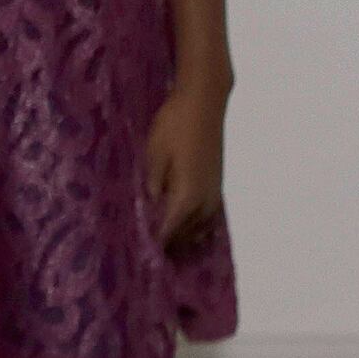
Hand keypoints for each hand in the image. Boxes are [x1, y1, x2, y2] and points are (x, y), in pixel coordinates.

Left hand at [144, 82, 227, 249]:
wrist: (204, 102)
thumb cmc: (174, 125)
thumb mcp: (154, 154)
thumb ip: (153, 186)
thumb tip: (150, 209)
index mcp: (187, 197)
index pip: (169, 231)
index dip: (156, 244)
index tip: (141, 255)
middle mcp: (204, 202)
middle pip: (186, 235)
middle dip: (169, 244)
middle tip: (148, 252)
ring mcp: (214, 194)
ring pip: (199, 229)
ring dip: (183, 237)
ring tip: (164, 243)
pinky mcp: (217, 185)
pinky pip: (207, 217)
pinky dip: (196, 226)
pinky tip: (184, 225)